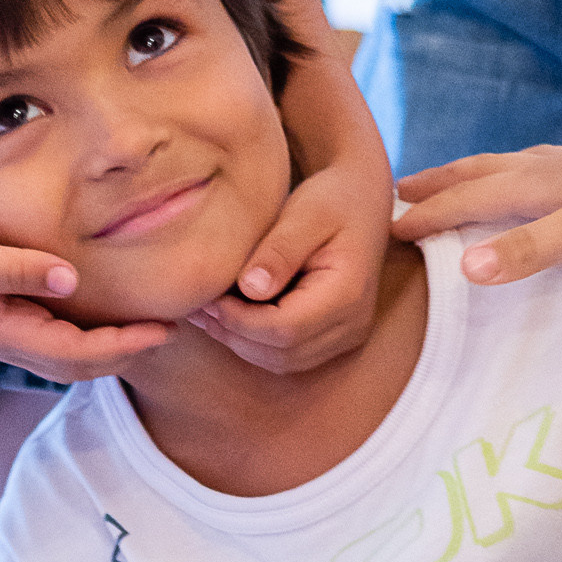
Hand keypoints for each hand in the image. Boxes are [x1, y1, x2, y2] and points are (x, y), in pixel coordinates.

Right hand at [0, 195, 172, 382]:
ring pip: (68, 350)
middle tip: (172, 329)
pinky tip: (105, 305)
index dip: (124, 347)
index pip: (77, 355)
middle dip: (126, 352)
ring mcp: (2, 325)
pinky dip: (87, 326)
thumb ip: (18, 269)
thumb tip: (71, 279)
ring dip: (110, 343)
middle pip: (79, 364)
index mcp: (2, 332)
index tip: (165, 329)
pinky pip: (55, 329)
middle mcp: (6, 336)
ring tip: (149, 322)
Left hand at [186, 151, 389, 373]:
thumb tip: (249, 288)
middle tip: (200, 307)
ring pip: (282, 361)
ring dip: (241, 342)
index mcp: (348, 294)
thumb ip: (279, 250)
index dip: (240, 320)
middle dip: (235, 334)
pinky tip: (229, 316)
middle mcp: (353, 324)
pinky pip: (288, 355)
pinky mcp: (333, 337)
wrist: (362, 200)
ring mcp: (346, 335)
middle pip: (282, 353)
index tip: (208, 298)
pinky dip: (255, 341)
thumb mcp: (306, 212)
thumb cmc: (333, 199)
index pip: (285, 330)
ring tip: (208, 312)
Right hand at [395, 122, 561, 284]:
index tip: (383, 229)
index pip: (466, 198)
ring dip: (480, 176)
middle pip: (483, 171)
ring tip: (462, 181)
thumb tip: (463, 271)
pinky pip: (549, 178)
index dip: (425, 215)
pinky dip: (527, 179)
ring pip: (516, 169)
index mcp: (539, 182)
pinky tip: (550, 187)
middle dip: (441, 182)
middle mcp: (554, 169)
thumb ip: (529, 251)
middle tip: (401, 189)